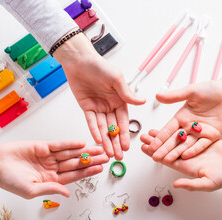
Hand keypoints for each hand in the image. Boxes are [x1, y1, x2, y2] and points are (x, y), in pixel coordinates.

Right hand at [0, 140, 108, 198]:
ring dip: (84, 151)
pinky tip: (81, 143)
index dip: (87, 172)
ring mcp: (49, 157)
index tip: (100, 168)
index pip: (74, 176)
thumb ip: (50, 189)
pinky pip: (59, 145)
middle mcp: (52, 168)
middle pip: (76, 164)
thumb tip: (67, 193)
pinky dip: (70, 144)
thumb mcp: (30, 190)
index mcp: (51, 181)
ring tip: (99, 148)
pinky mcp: (43, 146)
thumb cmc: (9, 180)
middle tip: (106, 156)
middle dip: (91, 160)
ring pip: (70, 153)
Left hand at [54, 33, 145, 159]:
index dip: (125, 134)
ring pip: (102, 128)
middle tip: (118, 156)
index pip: (123, 121)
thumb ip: (127, 93)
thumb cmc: (99, 66)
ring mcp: (98, 108)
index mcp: (120, 100)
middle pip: (113, 128)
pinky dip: (94, 131)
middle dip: (116, 142)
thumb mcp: (116, 79)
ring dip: (106, 141)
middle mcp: (110, 106)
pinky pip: (91, 122)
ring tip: (108, 153)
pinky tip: (98, 140)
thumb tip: (142, 102)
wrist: (79, 60)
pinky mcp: (86, 108)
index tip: (127, 146)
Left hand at [141, 129, 221, 190]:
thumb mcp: (208, 182)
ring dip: (163, 136)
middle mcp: (188, 157)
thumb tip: (175, 185)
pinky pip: (187, 134)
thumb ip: (192, 184)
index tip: (143, 148)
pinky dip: (178, 130)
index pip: (166, 160)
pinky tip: (171, 126)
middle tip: (142, 136)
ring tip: (151, 130)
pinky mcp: (202, 141)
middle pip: (167, 149)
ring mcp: (194, 149)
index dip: (155, 154)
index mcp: (187, 167)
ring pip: (175, 141)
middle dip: (155, 143)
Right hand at [147, 81, 221, 162]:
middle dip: (164, 149)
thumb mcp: (191, 91)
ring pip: (186, 145)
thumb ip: (175, 96)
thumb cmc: (210, 89)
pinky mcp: (212, 136)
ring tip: (167, 161)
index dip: (159, 138)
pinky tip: (185, 156)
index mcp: (181, 117)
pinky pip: (202, 145)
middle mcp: (188, 126)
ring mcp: (200, 132)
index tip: (150, 145)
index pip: (167, 130)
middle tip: (154, 157)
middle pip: (174, 140)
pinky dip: (194, 150)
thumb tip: (157, 96)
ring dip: (176, 153)